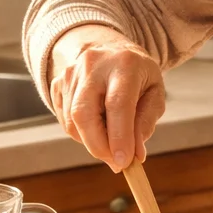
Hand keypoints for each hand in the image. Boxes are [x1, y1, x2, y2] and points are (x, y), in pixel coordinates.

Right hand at [50, 27, 164, 171]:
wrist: (110, 49)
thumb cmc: (137, 75)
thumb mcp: (155, 93)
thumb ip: (146, 122)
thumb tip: (135, 154)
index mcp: (124, 64)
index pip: (118, 104)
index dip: (119, 137)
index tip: (124, 162)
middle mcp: (93, 65)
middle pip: (84, 114)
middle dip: (99, 146)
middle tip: (115, 163)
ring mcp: (70, 73)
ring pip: (72, 121)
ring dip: (92, 141)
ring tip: (111, 138)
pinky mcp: (57, 83)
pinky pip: (64, 119)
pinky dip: (80, 132)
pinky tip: (97, 125)